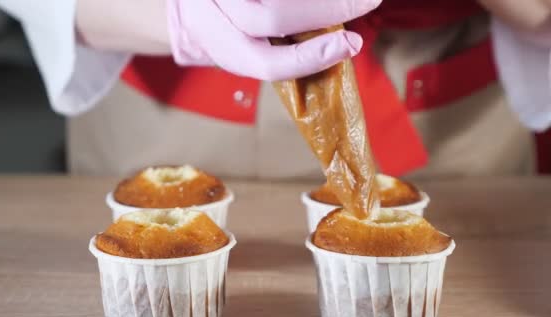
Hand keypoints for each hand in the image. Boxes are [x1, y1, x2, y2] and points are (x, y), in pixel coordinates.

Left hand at [167, 0, 381, 80]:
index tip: (350, 45)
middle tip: (368, 1)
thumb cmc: (230, 25)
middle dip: (329, 10)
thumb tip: (341, 44)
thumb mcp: (246, 45)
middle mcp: (215, 12)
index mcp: (224, 46)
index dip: (310, 57)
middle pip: (272, 17)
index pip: (266, 63)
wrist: (196, 1)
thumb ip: (284, 51)